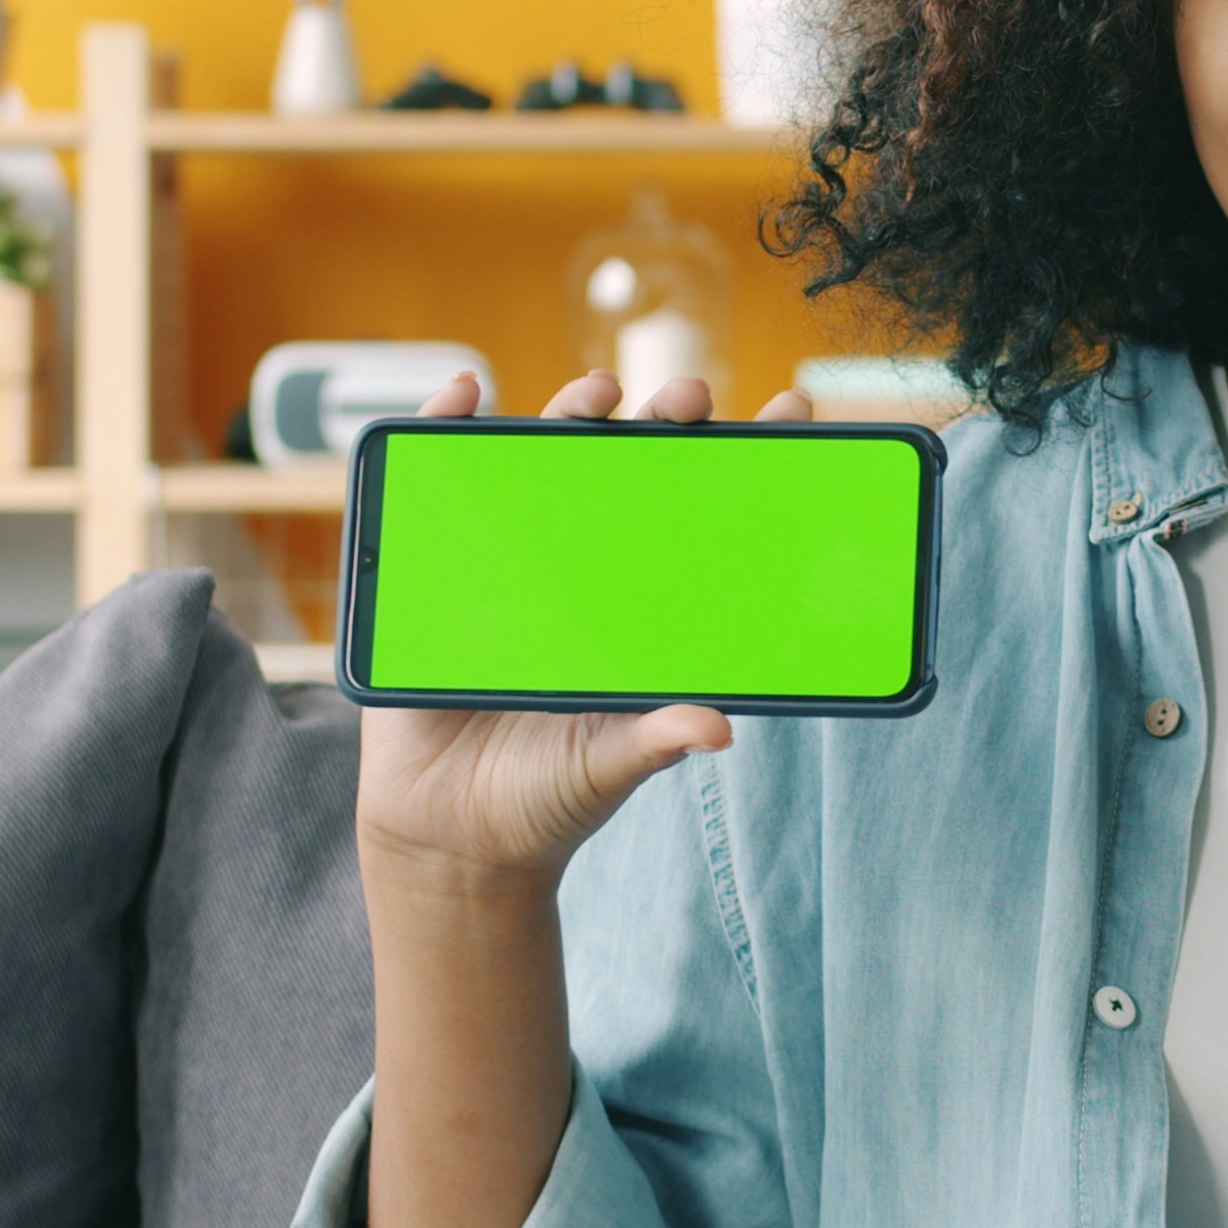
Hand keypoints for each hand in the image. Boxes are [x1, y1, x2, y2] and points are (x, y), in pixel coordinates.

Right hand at [351, 366, 815, 901]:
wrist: (449, 837)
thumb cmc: (544, 797)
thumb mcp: (608, 765)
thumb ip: (657, 740)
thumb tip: (719, 728)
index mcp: (640, 606)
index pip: (703, 516)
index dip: (743, 464)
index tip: (790, 415)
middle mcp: (584, 569)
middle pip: (630, 471)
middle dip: (664, 420)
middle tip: (690, 396)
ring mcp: (512, 562)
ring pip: (545, 465)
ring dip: (570, 412)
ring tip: (597, 390)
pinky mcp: (438, 568)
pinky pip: (439, 485)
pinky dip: (444, 428)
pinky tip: (465, 392)